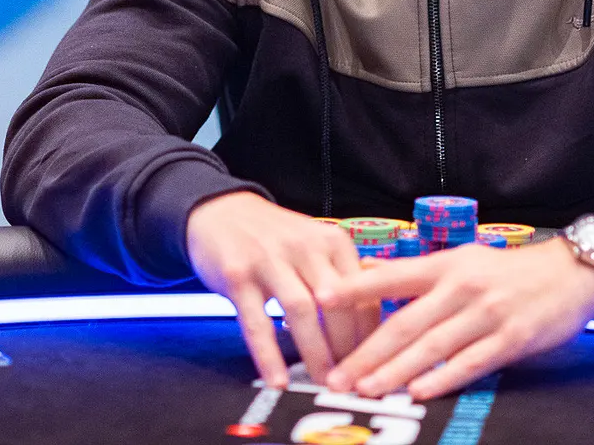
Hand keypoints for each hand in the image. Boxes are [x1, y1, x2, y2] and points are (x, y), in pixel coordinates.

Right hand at [186, 192, 374, 387]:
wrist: (222, 211)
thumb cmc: (275, 237)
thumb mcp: (315, 246)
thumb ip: (340, 278)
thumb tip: (367, 329)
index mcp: (332, 241)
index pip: (363, 291)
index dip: (369, 332)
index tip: (371, 361)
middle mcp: (305, 246)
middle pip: (337, 303)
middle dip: (347, 348)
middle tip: (350, 380)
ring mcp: (269, 259)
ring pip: (302, 311)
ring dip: (316, 352)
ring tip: (322, 382)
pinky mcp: (238, 275)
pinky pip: (256, 322)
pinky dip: (269, 355)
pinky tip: (278, 379)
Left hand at [319, 238, 593, 399]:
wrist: (571, 273)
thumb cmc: (509, 271)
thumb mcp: (463, 259)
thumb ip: (416, 272)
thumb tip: (367, 270)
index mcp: (447, 264)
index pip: (393, 276)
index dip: (356, 287)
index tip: (321, 299)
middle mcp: (462, 286)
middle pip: (405, 323)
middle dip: (367, 352)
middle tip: (337, 375)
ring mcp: (487, 313)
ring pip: (432, 346)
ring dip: (395, 371)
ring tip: (366, 389)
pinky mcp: (511, 338)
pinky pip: (470, 362)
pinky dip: (442, 378)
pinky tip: (418, 392)